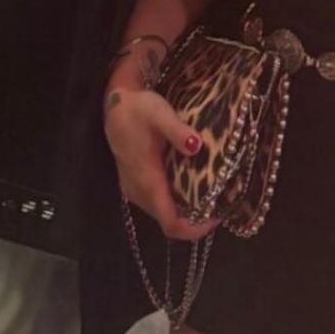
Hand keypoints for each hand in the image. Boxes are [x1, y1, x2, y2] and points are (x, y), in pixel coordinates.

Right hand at [104, 87, 218, 241]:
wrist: (113, 104)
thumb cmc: (138, 109)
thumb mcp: (160, 113)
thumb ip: (177, 131)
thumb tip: (196, 146)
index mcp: (147, 180)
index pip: (169, 222)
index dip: (194, 229)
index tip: (218, 216)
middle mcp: (139, 191)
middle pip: (168, 221)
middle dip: (195, 220)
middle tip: (221, 203)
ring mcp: (134, 190)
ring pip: (163, 214)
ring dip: (186, 212)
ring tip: (211, 196)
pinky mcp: (134, 184)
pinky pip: (158, 203)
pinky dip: (176, 203)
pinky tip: (192, 187)